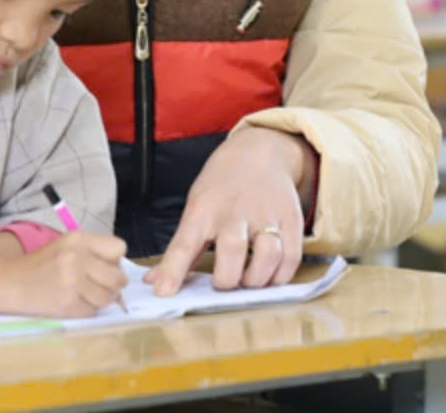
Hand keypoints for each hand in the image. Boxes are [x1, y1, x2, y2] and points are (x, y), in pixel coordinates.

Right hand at [7, 231, 126, 317]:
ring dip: (103, 299)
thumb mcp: (67, 245)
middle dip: (114, 284)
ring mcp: (72, 282)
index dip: (115, 260)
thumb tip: (121, 270)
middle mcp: (77, 257)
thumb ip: (93, 251)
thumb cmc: (42, 264)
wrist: (11, 282)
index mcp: (78, 238)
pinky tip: (76, 302)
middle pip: (118, 277)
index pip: (119, 248)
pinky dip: (88, 309)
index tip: (105, 266)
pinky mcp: (68, 303)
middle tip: (102, 285)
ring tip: (89, 294)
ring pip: (108, 296)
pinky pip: (93, 310)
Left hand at [144, 128, 306, 296]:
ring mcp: (266, 215)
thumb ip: (181, 249)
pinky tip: (269, 275)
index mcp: (203, 210)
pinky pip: (290, 258)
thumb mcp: (196, 207)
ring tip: (248, 279)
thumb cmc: (221, 186)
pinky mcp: (291, 220)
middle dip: (227, 279)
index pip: (184, 244)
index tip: (164, 293)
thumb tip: (155, 283)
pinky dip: (280, 276)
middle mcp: (234, 212)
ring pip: (267, 255)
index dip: (172, 271)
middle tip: (224, 282)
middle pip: (232, 252)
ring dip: (257, 279)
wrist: (260, 151)